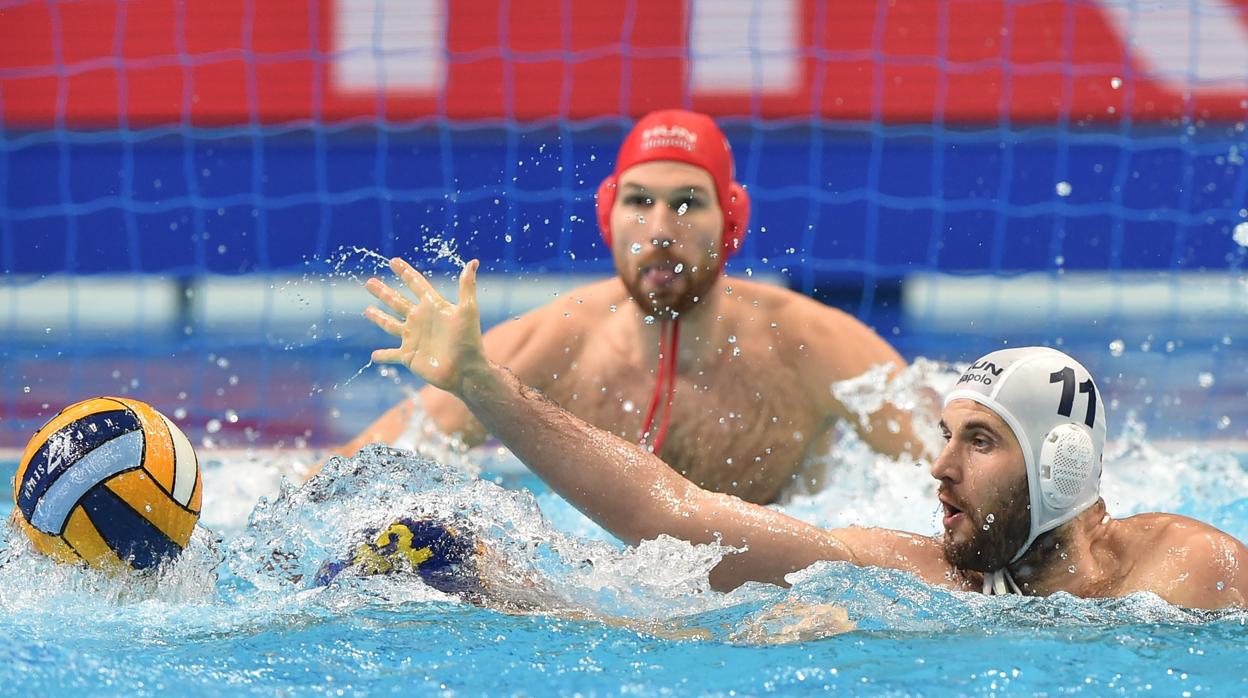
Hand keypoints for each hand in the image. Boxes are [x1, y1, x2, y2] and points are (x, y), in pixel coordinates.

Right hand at [364, 257, 484, 395]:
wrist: (465, 370)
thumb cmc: (468, 340)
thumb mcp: (468, 310)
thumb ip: (467, 286)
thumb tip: (473, 262)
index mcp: (433, 306)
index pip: (416, 284)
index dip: (405, 273)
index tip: (393, 261)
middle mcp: (420, 320)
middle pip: (397, 302)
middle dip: (383, 292)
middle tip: (369, 282)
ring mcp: (413, 338)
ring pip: (390, 324)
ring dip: (378, 318)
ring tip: (367, 310)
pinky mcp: (409, 356)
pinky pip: (392, 355)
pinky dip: (383, 356)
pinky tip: (374, 356)